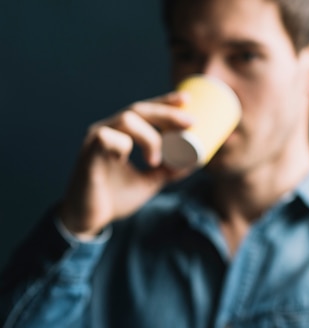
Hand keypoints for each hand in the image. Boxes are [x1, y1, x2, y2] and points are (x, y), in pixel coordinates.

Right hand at [58, 92, 193, 238]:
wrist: (88, 220)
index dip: (165, 102)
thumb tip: (196, 161)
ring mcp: (95, 140)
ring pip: (126, 119)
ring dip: (150, 136)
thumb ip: (168, 170)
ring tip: (156, 160)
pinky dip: (124, 144)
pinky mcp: (88, 155)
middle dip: (167, 112)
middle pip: (138, 110)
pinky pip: (107, 138)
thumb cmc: (114, 198)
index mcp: (120, 133)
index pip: (144, 111)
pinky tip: (128, 158)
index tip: (187, 100)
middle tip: (190, 122)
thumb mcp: (149, 182)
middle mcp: (107, 130)